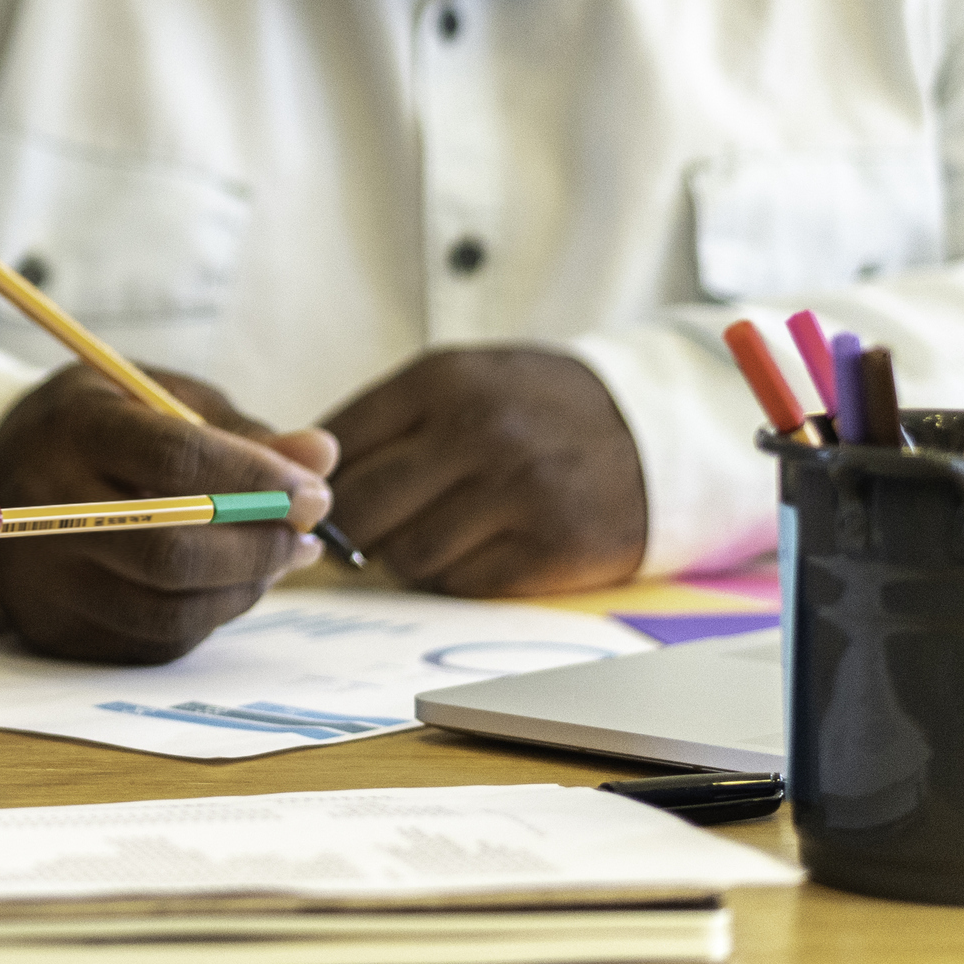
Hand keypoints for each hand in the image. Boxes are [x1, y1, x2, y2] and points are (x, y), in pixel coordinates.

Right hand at [0, 365, 331, 663]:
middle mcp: (45, 505)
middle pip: (169, 550)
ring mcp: (44, 577)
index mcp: (75, 428)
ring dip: (243, 590)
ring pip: (165, 608)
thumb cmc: (100, 428)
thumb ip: (238, 432)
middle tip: (306, 537)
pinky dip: (208, 617)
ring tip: (279, 559)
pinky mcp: (54, 628)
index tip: (315, 493)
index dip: (254, 479)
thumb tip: (322, 455)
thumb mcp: (157, 400)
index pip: (174, 459)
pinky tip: (229, 585)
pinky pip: (151, 640)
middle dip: (256, 549)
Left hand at [320, 348, 645, 593]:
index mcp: (444, 379)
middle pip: (361, 506)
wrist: (660, 431)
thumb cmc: (541, 407)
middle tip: (358, 532)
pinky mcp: (551, 547)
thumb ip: (388, 418)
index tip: (316, 496)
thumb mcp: (467, 379)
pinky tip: (472, 552)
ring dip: (403, 557)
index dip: (318, 478)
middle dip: (349, 527)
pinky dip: (451, 577)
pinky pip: (459, 584)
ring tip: (430, 534)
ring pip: (406, 555)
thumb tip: (302, 471)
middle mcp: (478, 431)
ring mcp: (518, 492)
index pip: (338, 442)